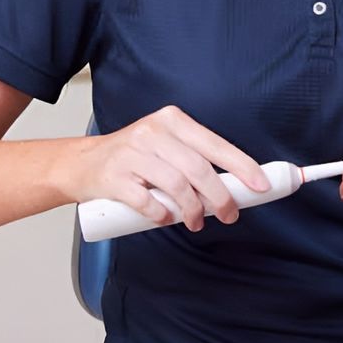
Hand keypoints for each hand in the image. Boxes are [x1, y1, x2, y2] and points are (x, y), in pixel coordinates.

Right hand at [53, 105, 267, 232]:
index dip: (242, 167)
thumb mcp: (165, 146)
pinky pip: (146, 201)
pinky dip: (162, 215)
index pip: (215, 145)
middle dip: (221, 197)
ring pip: (177, 186)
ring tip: (196, 222)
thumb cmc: (133, 158)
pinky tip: (166, 218)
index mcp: (172, 120)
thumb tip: (237, 186)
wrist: (82, 163)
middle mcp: (152, 132)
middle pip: (199, 169)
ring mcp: (132, 154)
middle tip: (230, 214)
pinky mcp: (114, 177)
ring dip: (193, 210)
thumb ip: (195, 160)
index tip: (260, 186)